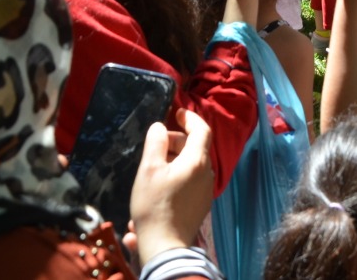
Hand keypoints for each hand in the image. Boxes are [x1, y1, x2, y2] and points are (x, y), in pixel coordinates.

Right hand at [129, 110, 213, 267]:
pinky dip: (180, 172)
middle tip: (157, 143)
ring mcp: (206, 189)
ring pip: (193, 163)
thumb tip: (160, 126)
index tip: (177, 112)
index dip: (190, 118)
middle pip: (196, 147)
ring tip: (155, 163)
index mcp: (197, 160)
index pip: (202, 129)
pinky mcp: (201, 203)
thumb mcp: (149, 170)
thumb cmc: (154, 205)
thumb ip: (155, 144)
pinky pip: (192, 179)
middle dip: (177, 140)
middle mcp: (207, 172)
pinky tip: (162, 182)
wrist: (165, 244)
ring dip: (177, 157)